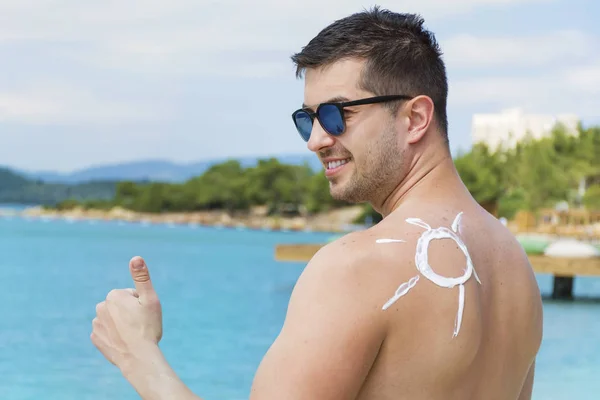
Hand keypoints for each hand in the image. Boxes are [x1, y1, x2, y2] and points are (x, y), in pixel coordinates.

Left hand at [91, 256, 162, 370]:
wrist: (138, 357)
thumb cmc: (147, 327)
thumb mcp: (150, 299)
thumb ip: (142, 277)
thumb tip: (136, 258)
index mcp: (114, 295)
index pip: (131, 295)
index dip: (140, 304)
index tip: (144, 315)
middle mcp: (101, 307)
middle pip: (120, 306)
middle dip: (129, 312)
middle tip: (140, 325)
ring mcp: (96, 324)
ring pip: (113, 319)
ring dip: (121, 324)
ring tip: (132, 335)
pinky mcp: (95, 338)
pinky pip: (106, 332)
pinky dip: (114, 335)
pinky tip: (123, 342)